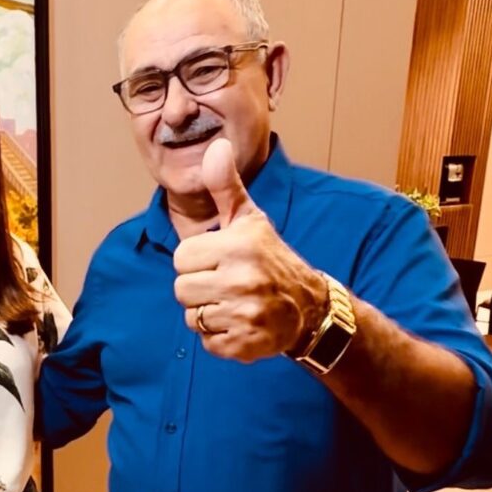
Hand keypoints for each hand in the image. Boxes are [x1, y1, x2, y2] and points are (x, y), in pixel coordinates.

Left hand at [172, 138, 327, 361]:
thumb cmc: (270, 258)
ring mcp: (245, 315)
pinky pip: (207, 343)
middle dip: (199, 288)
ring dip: (208, 313)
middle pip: (181, 290)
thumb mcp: (249, 219)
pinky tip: (240, 323)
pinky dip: (219, 337)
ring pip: (192, 317)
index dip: (197, 260)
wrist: (309, 308)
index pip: (181, 258)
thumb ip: (225, 186)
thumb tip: (216, 147)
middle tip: (227, 283)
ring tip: (233, 303)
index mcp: (239, 247)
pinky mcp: (246, 344)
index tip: (220, 260)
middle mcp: (243, 281)